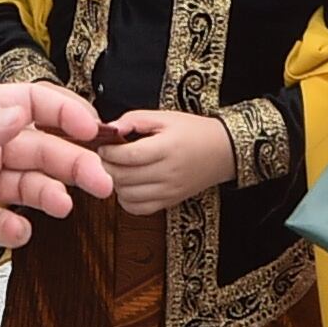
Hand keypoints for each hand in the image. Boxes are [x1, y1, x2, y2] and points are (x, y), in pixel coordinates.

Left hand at [0, 82, 114, 251]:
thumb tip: (23, 114)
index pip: (34, 105)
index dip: (67, 115)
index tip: (93, 132)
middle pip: (40, 149)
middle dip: (72, 162)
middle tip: (99, 181)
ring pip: (26, 186)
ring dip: (49, 194)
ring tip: (62, 206)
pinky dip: (14, 230)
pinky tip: (20, 233)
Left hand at [97, 109, 236, 213]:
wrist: (224, 152)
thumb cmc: (194, 131)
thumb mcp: (166, 117)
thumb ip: (135, 119)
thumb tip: (109, 128)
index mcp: (167, 148)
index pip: (128, 156)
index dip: (109, 152)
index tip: (103, 145)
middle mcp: (168, 173)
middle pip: (124, 177)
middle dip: (107, 167)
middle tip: (105, 157)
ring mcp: (169, 191)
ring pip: (127, 196)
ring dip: (115, 183)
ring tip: (117, 170)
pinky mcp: (170, 202)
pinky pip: (139, 209)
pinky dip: (126, 200)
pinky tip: (128, 186)